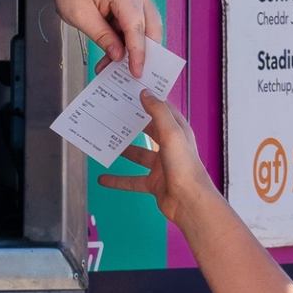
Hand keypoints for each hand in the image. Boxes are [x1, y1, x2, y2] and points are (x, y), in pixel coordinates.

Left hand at [45, 0, 160, 75]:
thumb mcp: (80, 15)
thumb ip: (102, 36)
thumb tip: (119, 56)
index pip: (137, 29)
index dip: (138, 54)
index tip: (137, 73)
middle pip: (151, 30)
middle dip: (141, 54)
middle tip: (129, 74)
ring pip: (146, 30)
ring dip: (132, 49)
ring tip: (112, 66)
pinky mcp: (134, 2)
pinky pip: (136, 26)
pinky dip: (127, 41)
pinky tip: (112, 54)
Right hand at [99, 94, 214, 233]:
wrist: (189, 201)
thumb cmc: (184, 166)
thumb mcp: (171, 133)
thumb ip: (158, 112)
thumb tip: (146, 93)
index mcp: (177, 132)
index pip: (163, 110)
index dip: (149, 99)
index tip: (132, 90)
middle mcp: (170, 147)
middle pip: (148, 130)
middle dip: (132, 124)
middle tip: (113, 113)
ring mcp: (161, 165)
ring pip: (138, 155)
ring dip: (123, 150)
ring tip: (105, 142)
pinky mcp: (154, 183)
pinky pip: (131, 180)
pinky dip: (117, 180)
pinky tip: (103, 178)